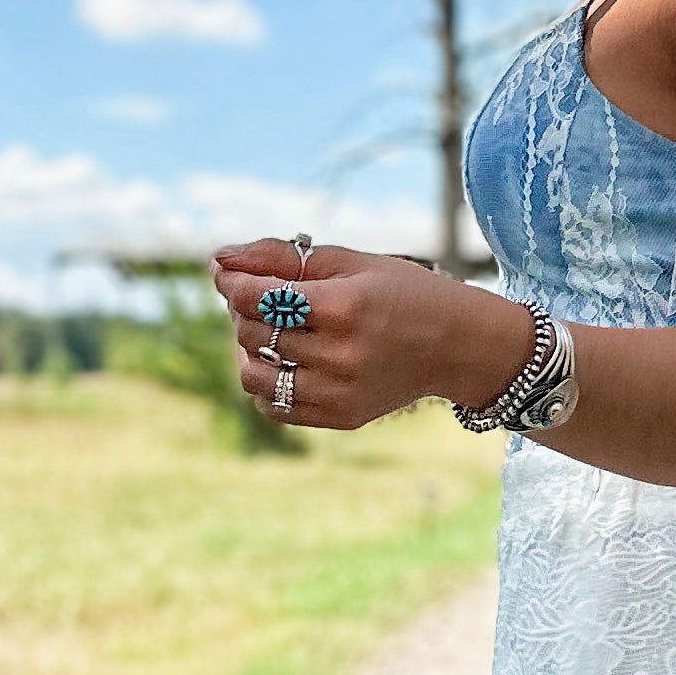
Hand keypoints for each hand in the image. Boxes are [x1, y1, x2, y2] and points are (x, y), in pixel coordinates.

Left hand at [210, 237, 535, 431]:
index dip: (232, 283)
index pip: (259, 298)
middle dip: (243, 310)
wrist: (456, 346)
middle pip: (253, 333)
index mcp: (345, 308)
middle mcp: (341, 355)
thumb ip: (282, 257)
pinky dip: (265, 382)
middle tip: (263, 297)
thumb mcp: (349, 262)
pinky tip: (283, 362)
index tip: (225, 272)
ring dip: (248, 348)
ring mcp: (340, 392)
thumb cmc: (402, 293)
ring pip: (254, 375)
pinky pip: (273, 407)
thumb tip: (218, 259)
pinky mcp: (340, 417)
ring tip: (270, 331)